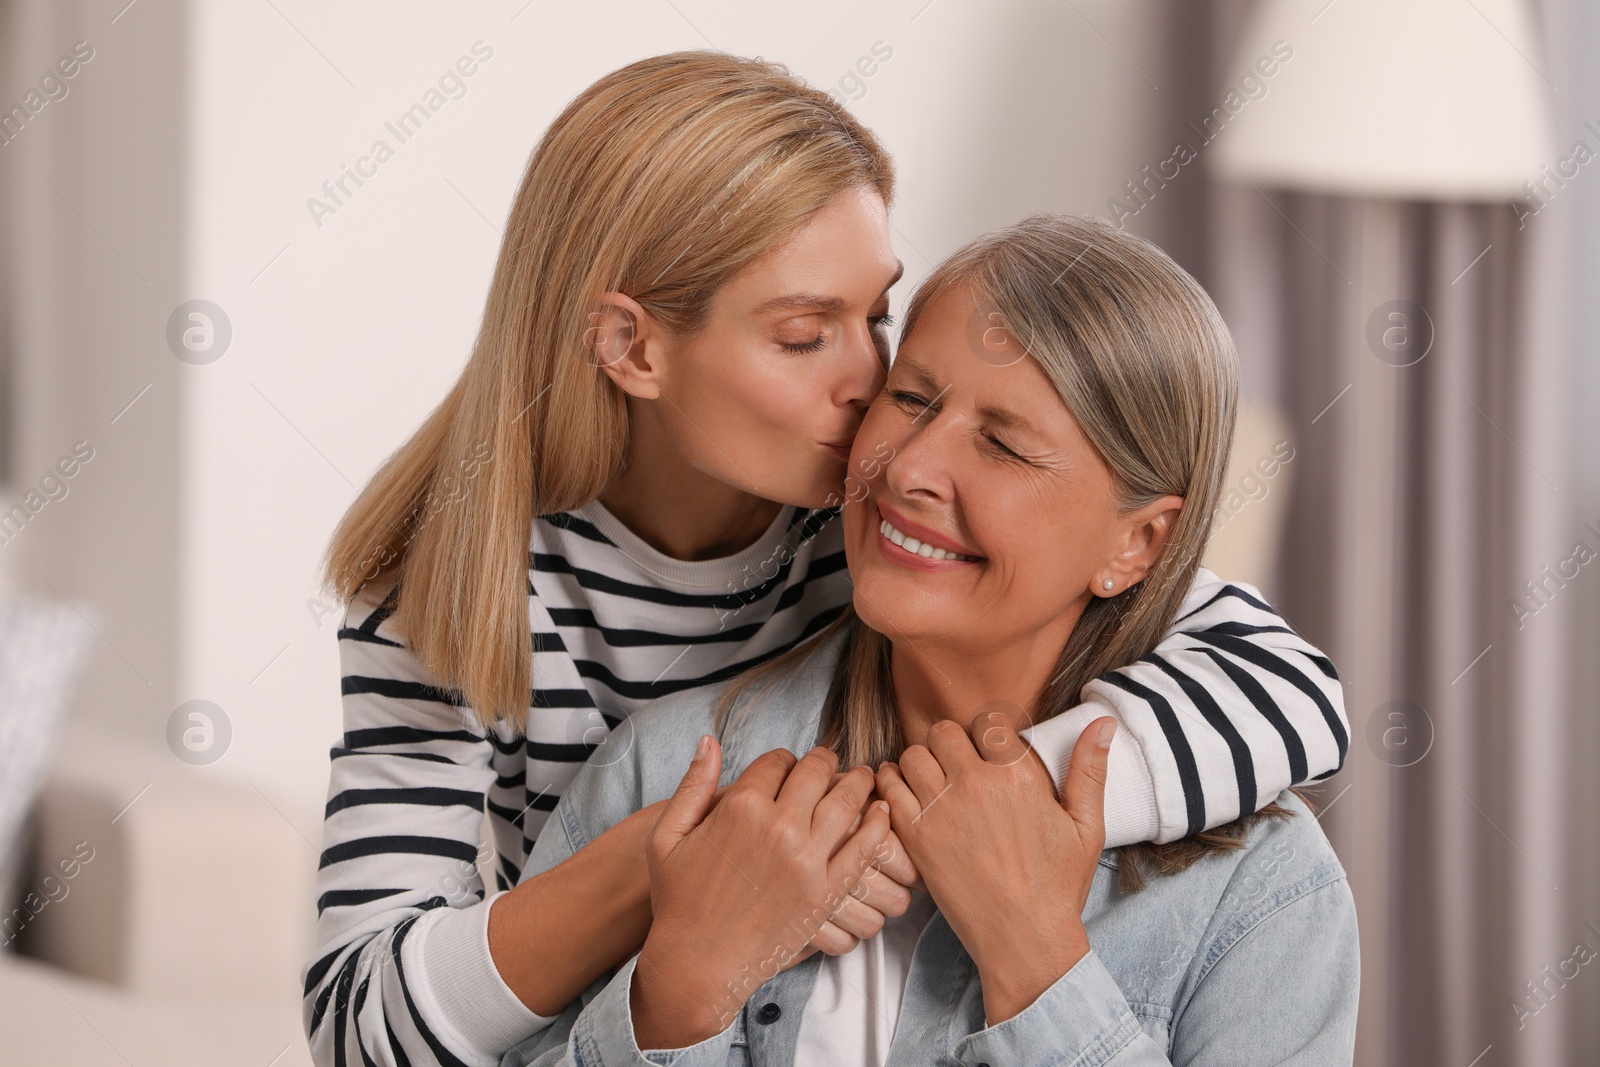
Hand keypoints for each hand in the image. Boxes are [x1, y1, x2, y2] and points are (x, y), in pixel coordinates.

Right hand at [634, 775, 917, 958]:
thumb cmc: (678, 901)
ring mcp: (806, 860)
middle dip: (824, 762)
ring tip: (865, 778)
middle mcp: (777, 826)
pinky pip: (864, 847)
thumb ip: (692, 784)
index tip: (790, 766)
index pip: (777, 760)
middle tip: (831, 764)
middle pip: (816, 771)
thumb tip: (708, 739)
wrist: (697, 964)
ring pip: (846, 801)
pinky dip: (878, 824)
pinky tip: (881, 813)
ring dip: (859, 782)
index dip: (785, 759)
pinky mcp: (826, 891)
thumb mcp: (668, 836)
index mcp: (739, 807)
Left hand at [875, 712, 1114, 1024]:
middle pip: (944, 732)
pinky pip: (891, 788)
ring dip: (921, 762)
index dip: (987, 734)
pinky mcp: (917, 835)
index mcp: (1018, 774)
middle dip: (951, 744)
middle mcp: (976, 783)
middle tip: (957, 767)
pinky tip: (907, 796)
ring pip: (914, 753)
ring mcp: (942, 808)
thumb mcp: (1087, 827)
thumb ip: (1090, 770)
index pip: (989, 722)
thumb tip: (1104, 722)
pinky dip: (893, 784)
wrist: (1025, 938)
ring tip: (933, 781)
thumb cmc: (1058, 885)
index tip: (988, 752)